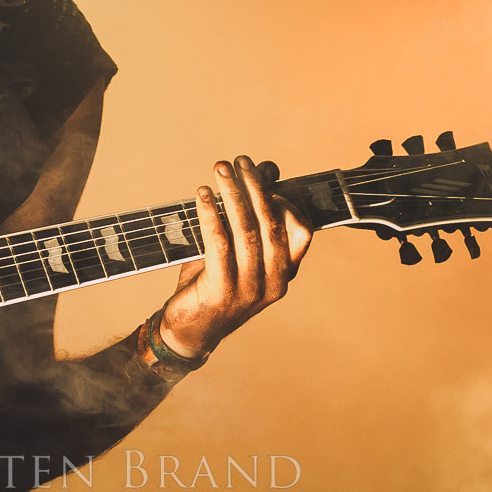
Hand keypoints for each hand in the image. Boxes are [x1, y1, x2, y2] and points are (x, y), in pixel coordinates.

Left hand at [158, 155, 312, 359]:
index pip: (302, 231)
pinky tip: (203, 194)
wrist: (189, 331)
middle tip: (240, 161)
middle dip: (255, 187)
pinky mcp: (223, 292)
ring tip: (220, 169)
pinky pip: (219, 244)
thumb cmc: (213, 284)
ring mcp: (250, 290)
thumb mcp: (237, 249)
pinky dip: (211, 214)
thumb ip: (251, 215)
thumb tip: (265, 170)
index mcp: (285, 273)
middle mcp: (274, 283)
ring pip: (247, 231)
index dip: (286, 200)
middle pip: (272, 224)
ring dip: (233, 194)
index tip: (263, 176)